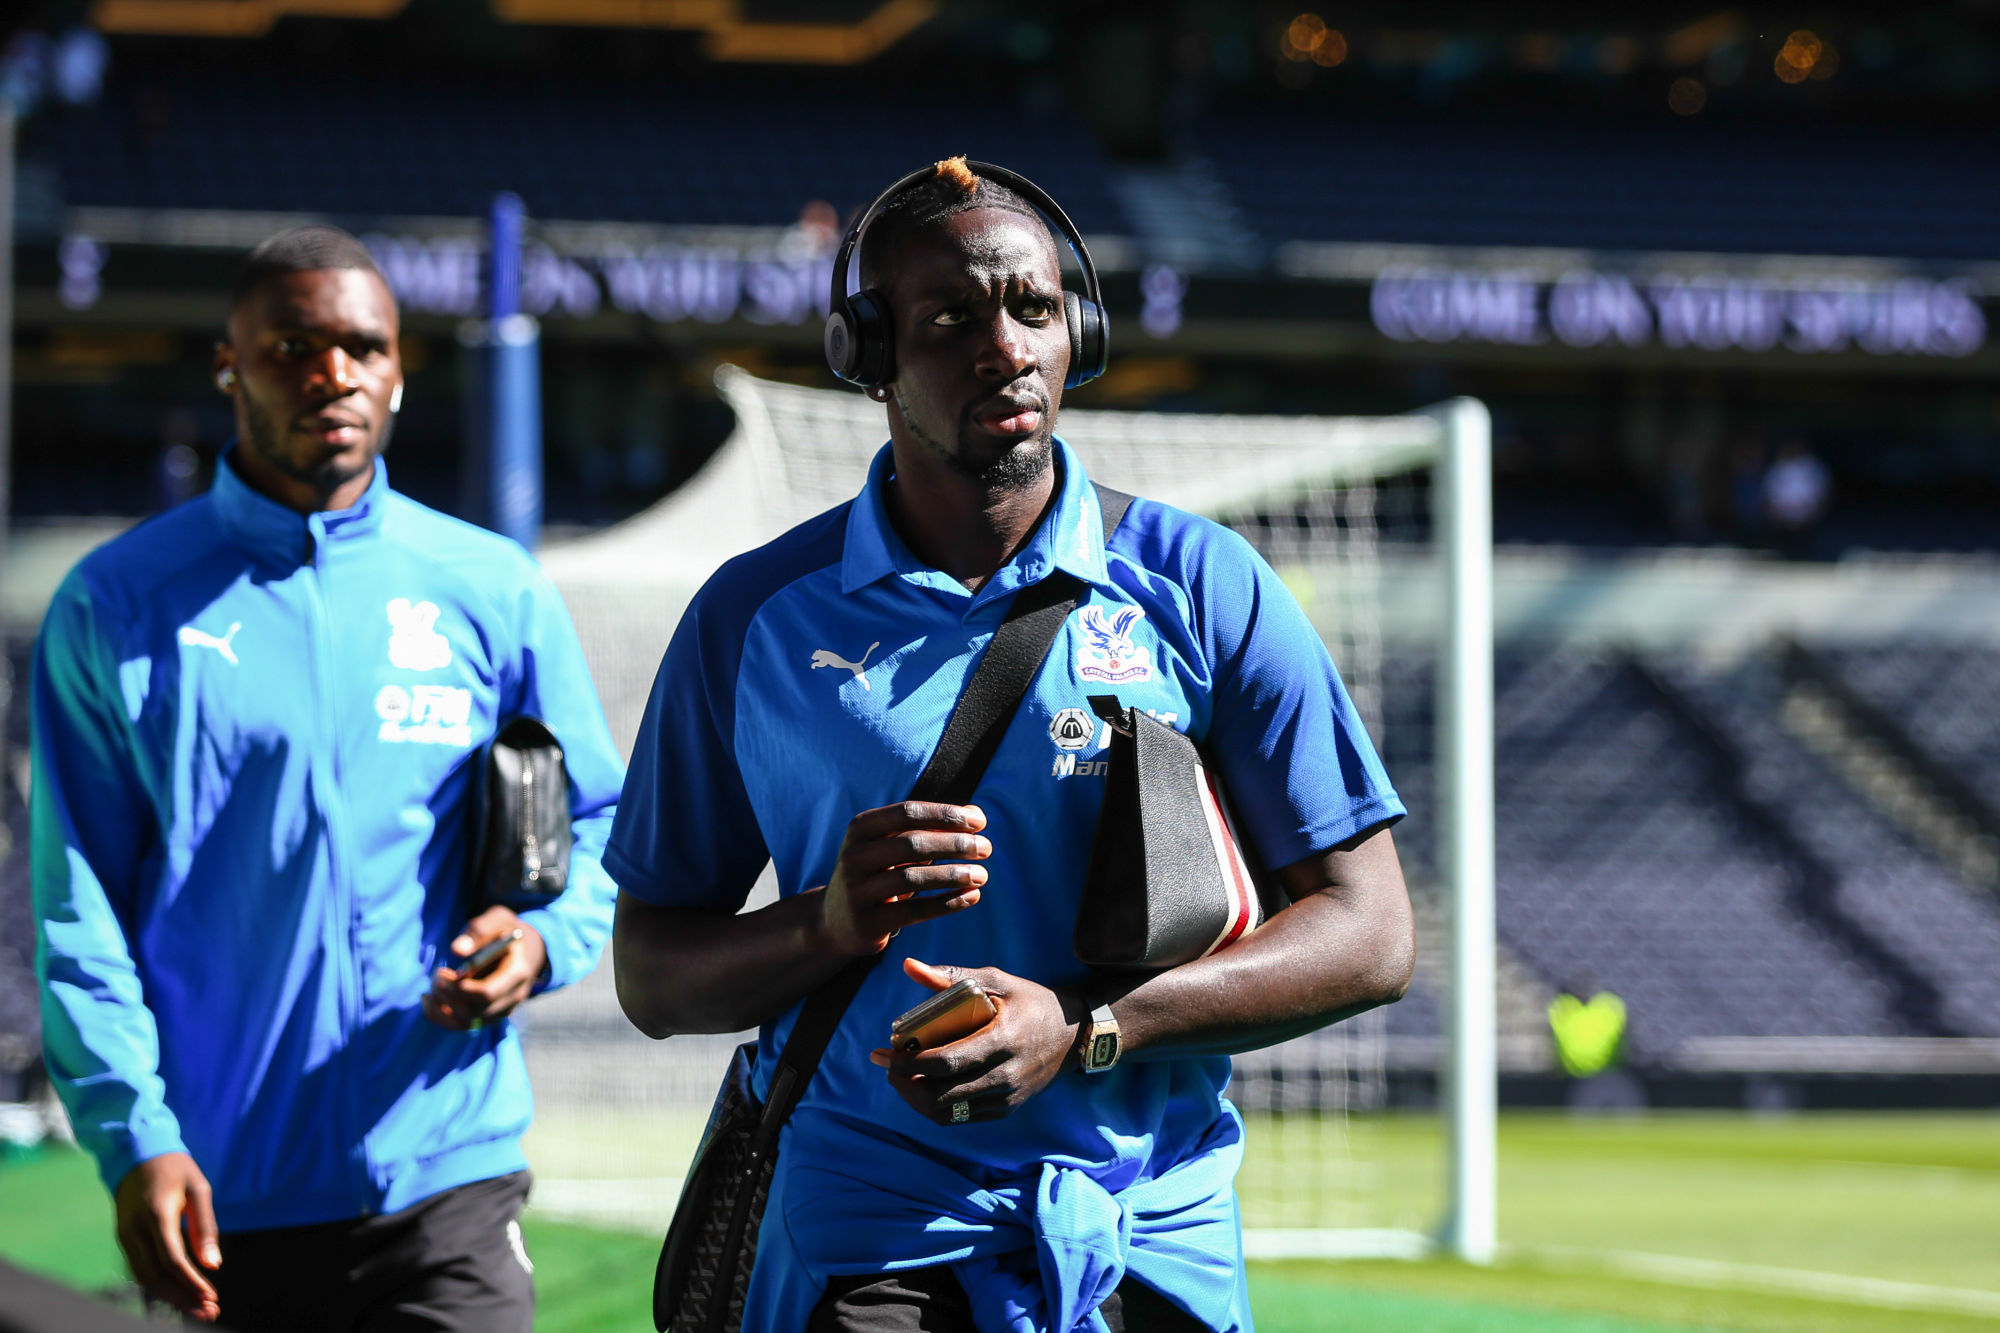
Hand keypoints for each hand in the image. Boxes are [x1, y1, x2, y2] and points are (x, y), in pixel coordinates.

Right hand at [114, 1152, 219, 1321]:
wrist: (136, 1152)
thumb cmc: (175, 1168)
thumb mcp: (199, 1189)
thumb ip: (205, 1228)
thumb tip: (213, 1265)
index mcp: (156, 1215)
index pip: (172, 1260)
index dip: (191, 1282)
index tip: (211, 1297)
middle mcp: (134, 1230)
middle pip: (154, 1276)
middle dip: (181, 1298)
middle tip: (208, 1312)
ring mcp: (124, 1235)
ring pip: (143, 1277)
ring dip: (170, 1296)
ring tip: (197, 1307)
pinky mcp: (122, 1237)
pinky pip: (139, 1268)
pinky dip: (158, 1284)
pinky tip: (179, 1291)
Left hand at [424, 906, 548, 1029]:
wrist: (523, 948)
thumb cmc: (507, 930)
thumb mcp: (498, 919)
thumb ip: (479, 930)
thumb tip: (457, 950)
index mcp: (518, 973)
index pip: (487, 994)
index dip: (460, 988)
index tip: (444, 972)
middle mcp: (513, 997)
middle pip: (475, 1012)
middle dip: (448, 995)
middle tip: (438, 973)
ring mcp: (501, 1010)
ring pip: (466, 1022)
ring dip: (442, 1006)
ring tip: (433, 984)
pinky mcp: (488, 1015)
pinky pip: (461, 1025)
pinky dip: (439, 1015)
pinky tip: (429, 998)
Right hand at [817, 804, 991, 956]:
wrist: (837, 921)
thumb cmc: (878, 872)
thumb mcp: (896, 845)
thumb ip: (934, 827)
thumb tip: (976, 812)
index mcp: (861, 829)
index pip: (908, 812)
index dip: (946, 814)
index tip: (980, 822)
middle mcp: (854, 856)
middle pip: (912, 843)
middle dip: (955, 844)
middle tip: (986, 848)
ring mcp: (857, 891)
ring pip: (913, 878)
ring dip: (954, 875)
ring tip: (982, 875)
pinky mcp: (868, 923)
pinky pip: (914, 911)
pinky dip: (947, 903)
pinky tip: (972, 896)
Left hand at [869, 958, 1081, 1124]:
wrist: (1075, 1035)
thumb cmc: (1033, 1002)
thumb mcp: (998, 981)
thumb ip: (952, 976)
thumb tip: (909, 966)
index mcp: (1002, 1040)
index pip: (948, 1062)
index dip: (910, 1062)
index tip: (886, 1051)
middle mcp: (1005, 1076)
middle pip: (941, 1095)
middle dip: (905, 1083)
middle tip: (887, 1065)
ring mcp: (1007, 1097)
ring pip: (948, 1113)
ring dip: (916, 1098)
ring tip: (901, 1077)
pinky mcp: (1007, 1109)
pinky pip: (962, 1117)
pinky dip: (936, 1107)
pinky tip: (923, 1088)